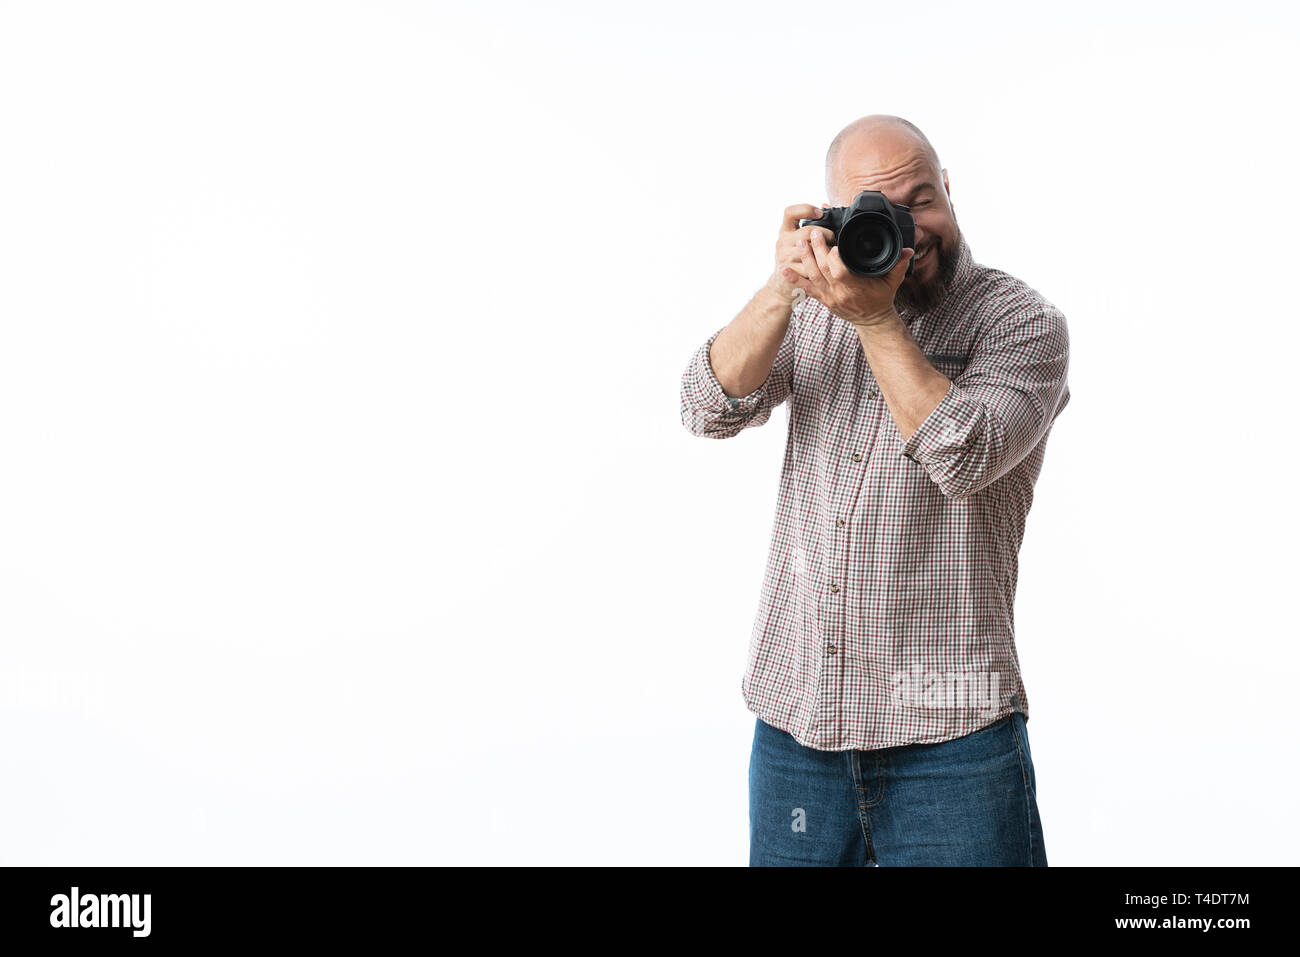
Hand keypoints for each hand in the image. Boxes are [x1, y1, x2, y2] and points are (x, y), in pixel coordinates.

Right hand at [766, 203, 834, 302]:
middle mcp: (782, 242)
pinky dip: (820, 268)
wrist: (781, 286)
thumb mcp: (797, 242)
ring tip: (831, 253)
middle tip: (833, 240)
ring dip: (824, 251)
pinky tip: (825, 267)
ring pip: (810, 250)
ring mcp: (784, 256)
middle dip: (825, 234)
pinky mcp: (789, 271)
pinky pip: (809, 267)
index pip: (790, 212)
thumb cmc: (795, 261)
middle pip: (807, 231)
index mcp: (784, 231)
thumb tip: (826, 207)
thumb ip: (809, 227)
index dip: (805, 209)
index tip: (820, 213)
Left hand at [789, 228, 914, 326]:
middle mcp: (839, 294)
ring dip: (805, 259)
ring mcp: (829, 298)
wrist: (872, 321)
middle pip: (823, 270)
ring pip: (812, 277)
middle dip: (817, 250)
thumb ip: (899, 265)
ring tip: (800, 242)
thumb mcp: (893, 282)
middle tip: (814, 232)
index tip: (834, 242)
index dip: (834, 257)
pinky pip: (805, 289)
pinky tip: (783, 269)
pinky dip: (794, 279)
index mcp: (855, 288)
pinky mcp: (822, 300)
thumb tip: (908, 250)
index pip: (839, 272)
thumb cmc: (881, 299)